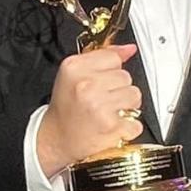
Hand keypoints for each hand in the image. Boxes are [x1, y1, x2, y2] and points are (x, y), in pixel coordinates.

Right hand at [37, 43, 142, 178]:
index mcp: (74, 68)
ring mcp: (99, 106)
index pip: (113, 58)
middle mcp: (86, 85)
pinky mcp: (110, 126)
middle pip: (126, 77)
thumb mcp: (74, 74)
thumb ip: (102, 57)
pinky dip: (127, 128)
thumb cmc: (65, 109)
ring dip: (126, 107)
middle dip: (118, 89)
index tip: (101, 82)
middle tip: (101, 101)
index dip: (110, 71)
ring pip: (134, 96)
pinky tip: (111, 128)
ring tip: (108, 113)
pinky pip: (135, 122)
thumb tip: (129, 49)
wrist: (55, 140)